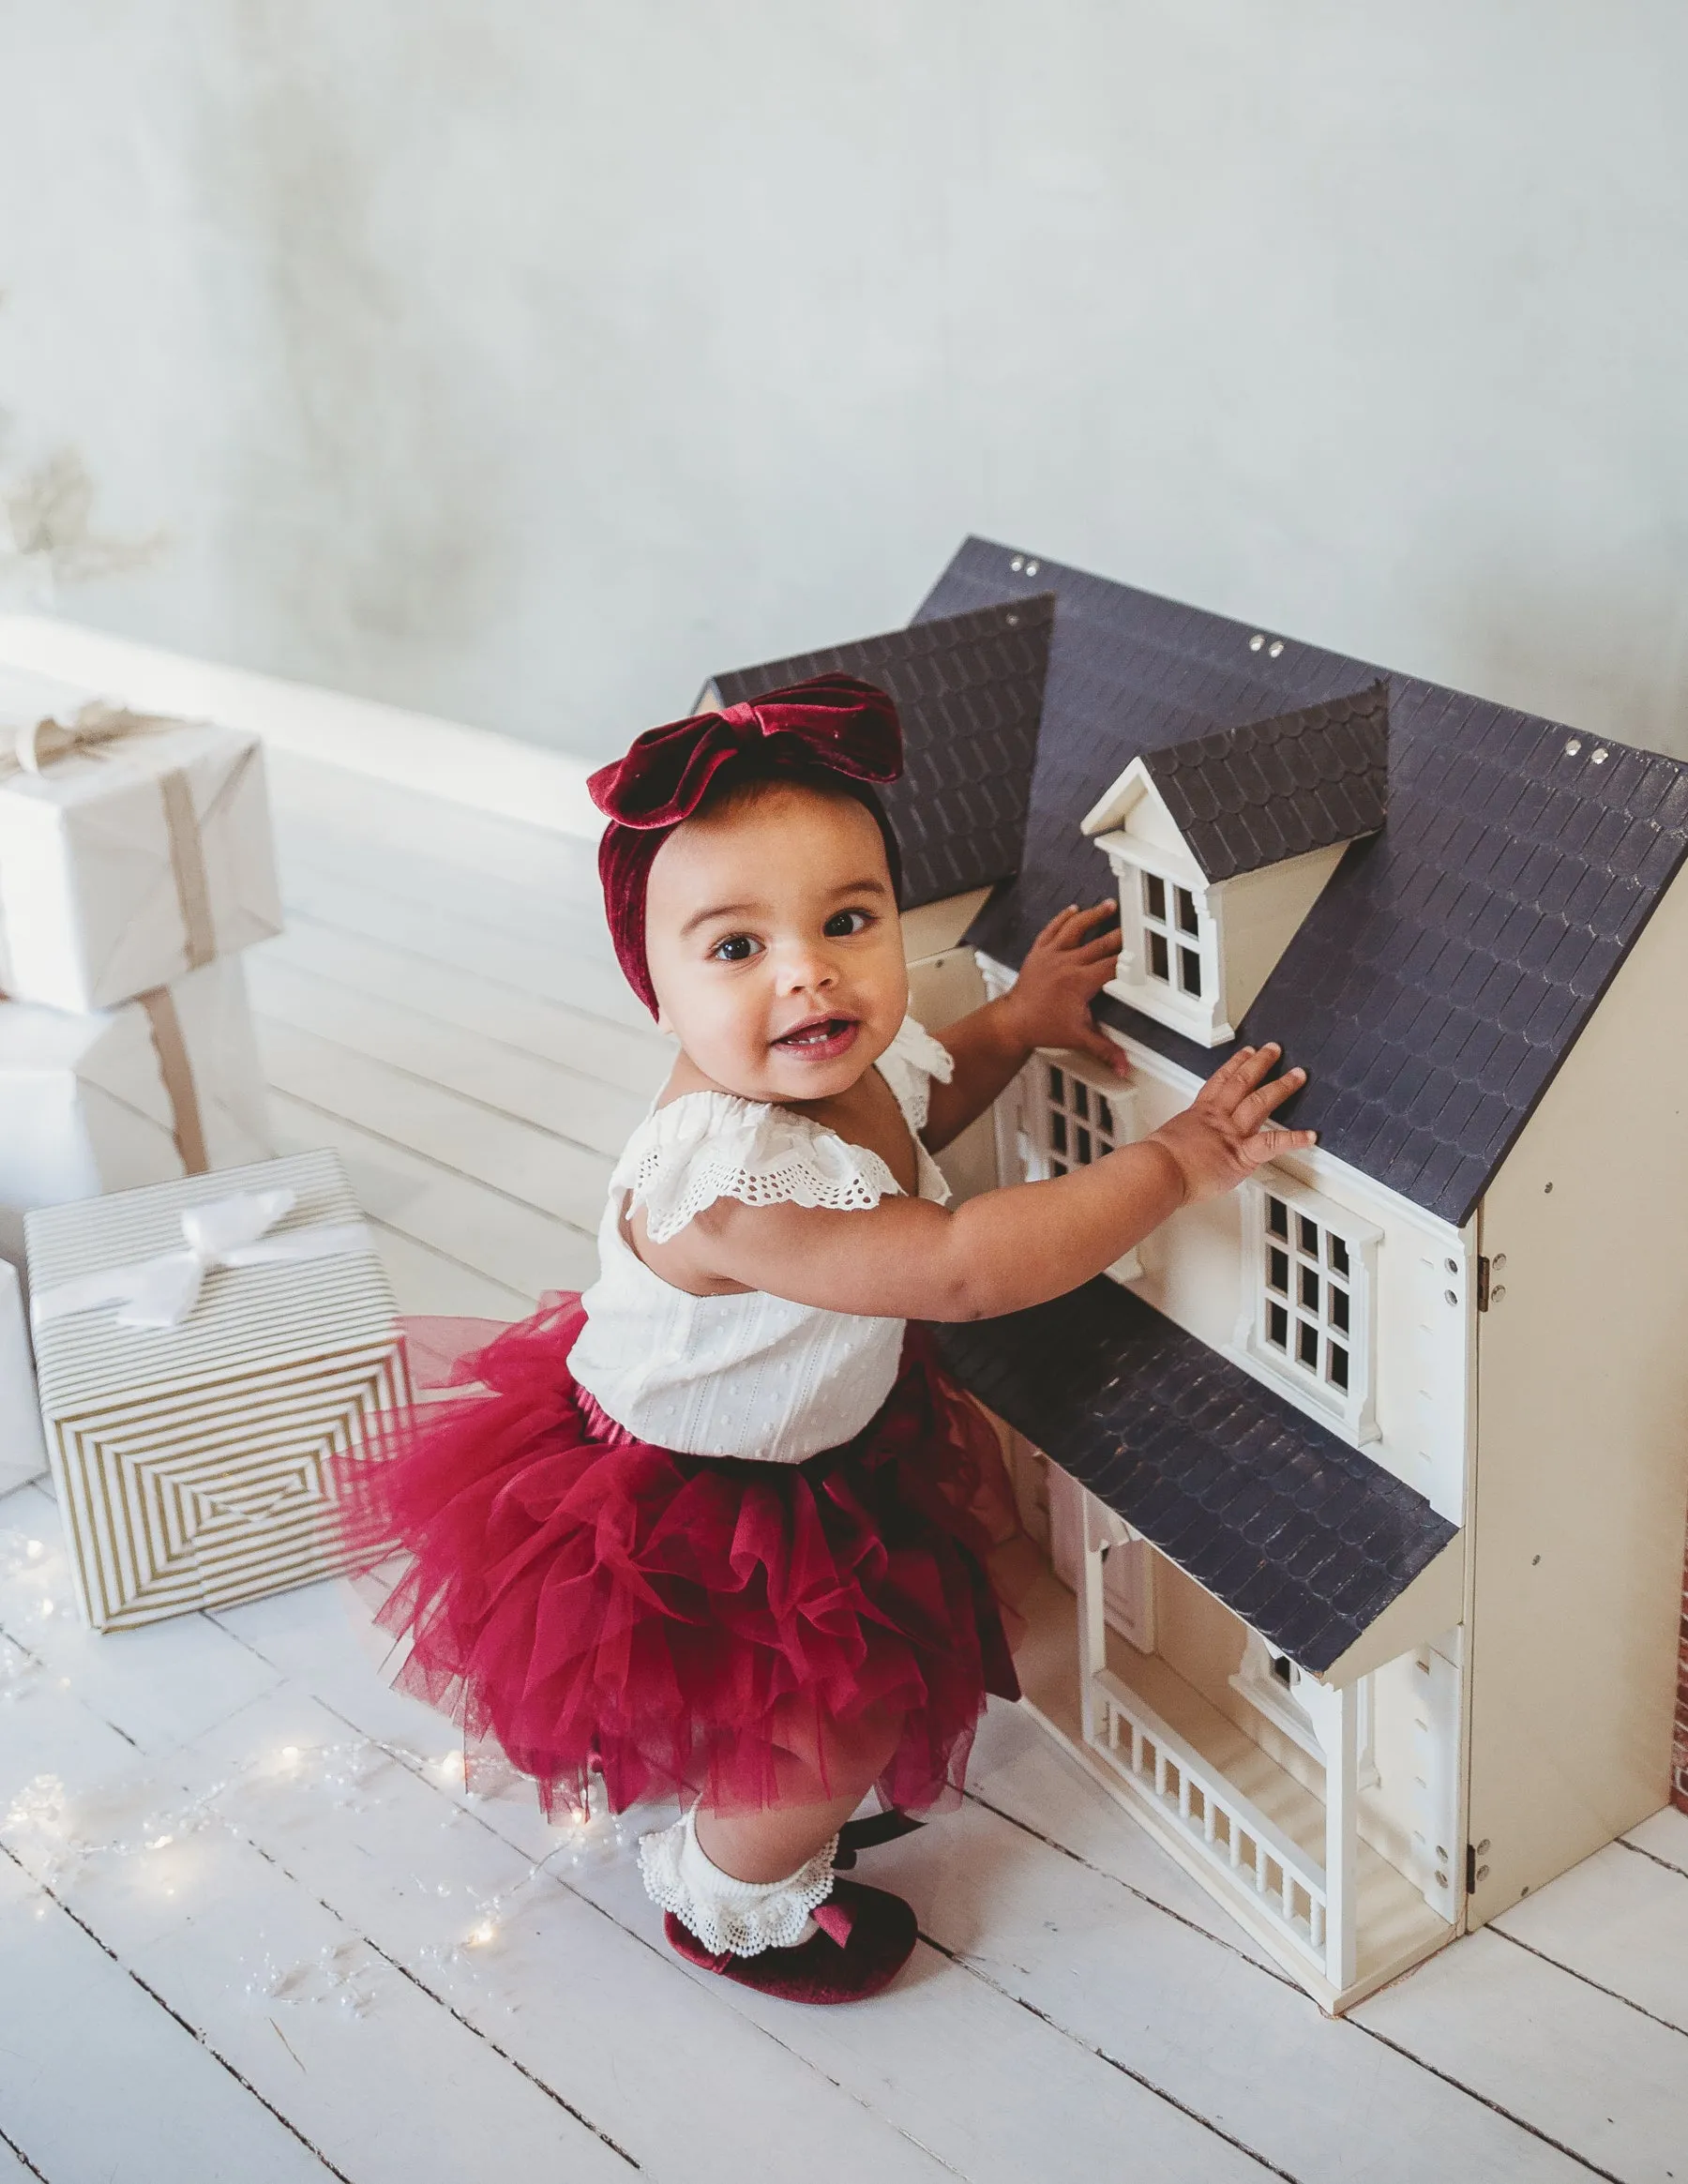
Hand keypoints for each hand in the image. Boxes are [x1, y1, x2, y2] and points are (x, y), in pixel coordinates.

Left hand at [997, 901, 1127, 1077]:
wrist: (1013, 1022)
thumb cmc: (1042, 1027)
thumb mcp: (1079, 1038)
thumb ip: (1105, 1049)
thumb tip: (1123, 1065)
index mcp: (1080, 982)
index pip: (1112, 966)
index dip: (1129, 958)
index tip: (1143, 951)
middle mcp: (1066, 963)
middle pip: (1100, 943)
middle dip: (1120, 934)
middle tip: (1136, 923)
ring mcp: (1051, 955)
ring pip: (1076, 928)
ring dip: (1094, 915)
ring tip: (1109, 906)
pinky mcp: (1038, 952)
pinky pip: (1052, 929)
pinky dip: (1063, 918)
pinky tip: (1074, 909)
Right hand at [1149, 1043, 1314, 1204]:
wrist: (1160, 1170)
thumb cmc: (1156, 1162)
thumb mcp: (1165, 1141)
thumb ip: (1180, 1140)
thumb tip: (1176, 1148)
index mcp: (1199, 1113)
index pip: (1219, 1081)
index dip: (1234, 1064)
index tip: (1244, 1054)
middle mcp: (1218, 1118)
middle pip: (1242, 1082)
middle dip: (1260, 1064)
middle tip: (1273, 1050)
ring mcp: (1232, 1133)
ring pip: (1259, 1101)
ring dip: (1281, 1086)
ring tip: (1297, 1076)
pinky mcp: (1242, 1154)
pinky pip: (1272, 1143)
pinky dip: (1294, 1139)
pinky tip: (1309, 1135)